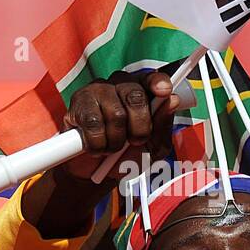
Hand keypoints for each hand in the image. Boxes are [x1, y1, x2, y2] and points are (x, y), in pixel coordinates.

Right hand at [60, 69, 180, 182]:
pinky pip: (94, 124)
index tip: (164, 91)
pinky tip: (97, 146)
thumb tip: (171, 101)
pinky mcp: (78, 103)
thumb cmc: (126, 155)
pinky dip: (98, 144)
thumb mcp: (153, 148)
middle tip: (134, 142)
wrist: (95, 170)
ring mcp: (97, 90)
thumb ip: (163, 126)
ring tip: (112, 146)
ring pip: (116, 114)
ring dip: (117, 141)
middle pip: (136, 97)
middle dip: (140, 128)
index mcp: (142, 89)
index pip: (151, 78)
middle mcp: (119, 84)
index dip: (158, 82)